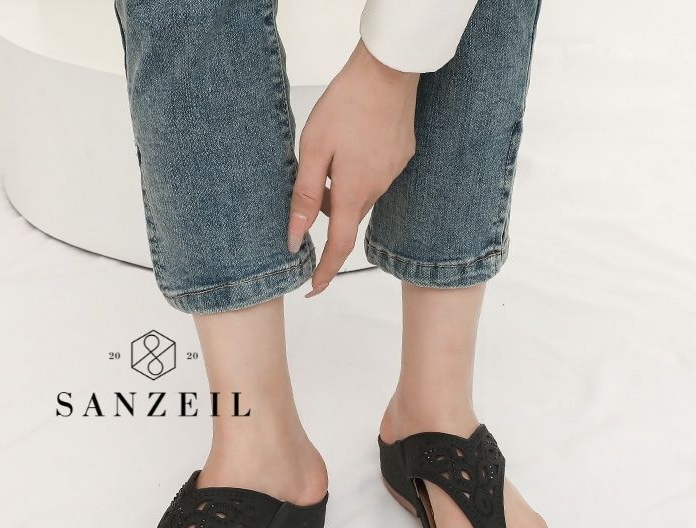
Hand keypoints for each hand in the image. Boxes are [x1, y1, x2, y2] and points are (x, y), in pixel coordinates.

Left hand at [287, 38, 419, 297]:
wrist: (388, 71)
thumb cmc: (346, 105)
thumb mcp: (312, 151)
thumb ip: (303, 197)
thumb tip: (294, 238)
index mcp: (351, 192)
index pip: (338, 246)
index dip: (325, 272)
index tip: (314, 288)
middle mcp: (376, 190)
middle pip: (345, 216)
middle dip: (327, 209)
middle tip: (311, 175)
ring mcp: (392, 174)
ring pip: (358, 195)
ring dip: (342, 186)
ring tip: (334, 146)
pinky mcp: (401, 158)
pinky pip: (374, 177)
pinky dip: (359, 170)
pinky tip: (355, 140)